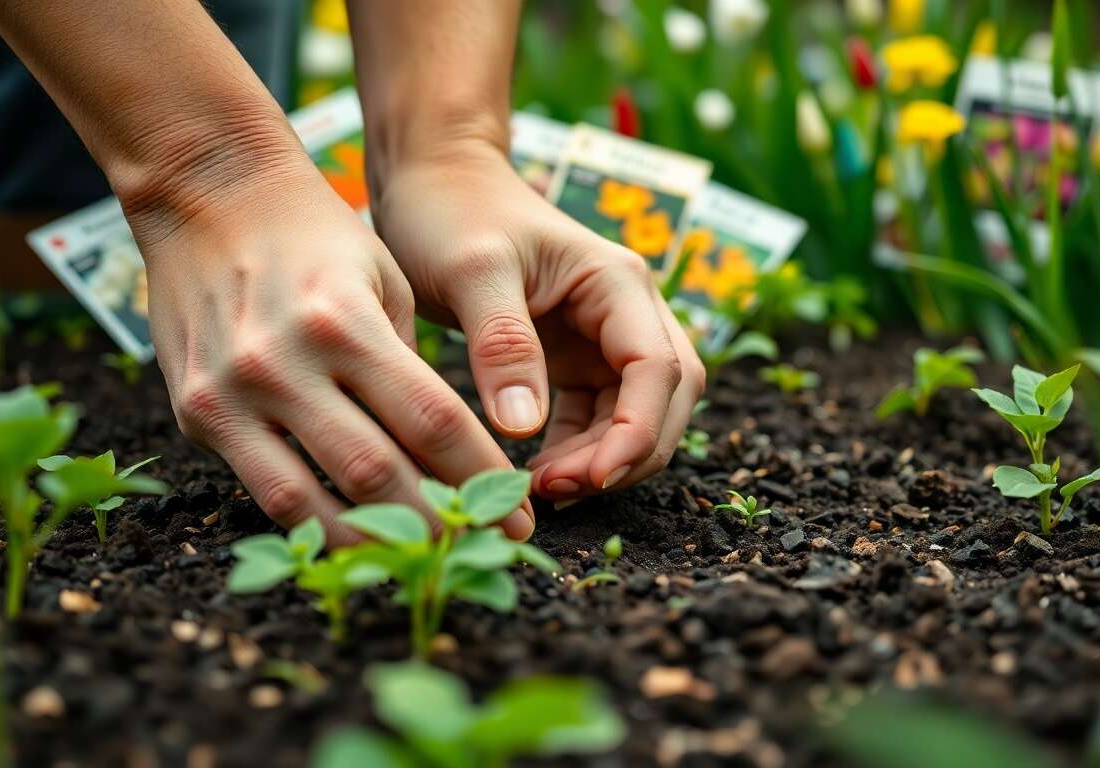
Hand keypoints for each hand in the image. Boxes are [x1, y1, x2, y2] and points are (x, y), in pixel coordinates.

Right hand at [137, 166, 533, 544]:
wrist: (207, 197)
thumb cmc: (317, 237)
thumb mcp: (385, 281)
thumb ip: (412, 367)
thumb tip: (450, 460)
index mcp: (344, 321)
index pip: (431, 421)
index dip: (481, 478)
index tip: (519, 513)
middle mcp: (282, 362)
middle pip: (376, 471)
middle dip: (441, 521)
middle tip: (487, 548)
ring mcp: (230, 393)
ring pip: (310, 500)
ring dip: (376, 542)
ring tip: (426, 560)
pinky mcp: (193, 415)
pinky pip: (263, 491)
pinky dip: (314, 525)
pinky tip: (358, 541)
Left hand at [371, 141, 704, 499]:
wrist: (433, 183)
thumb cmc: (451, 212)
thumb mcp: (472, 271)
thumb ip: (502, 343)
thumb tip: (524, 428)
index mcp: (617, 282)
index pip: (658, 368)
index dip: (637, 431)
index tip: (592, 478)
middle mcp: (627, 311)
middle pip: (666, 399)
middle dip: (628, 454)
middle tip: (558, 491)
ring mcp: (605, 338)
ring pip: (637, 415)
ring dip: (604, 459)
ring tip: (541, 488)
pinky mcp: (576, 360)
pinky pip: (597, 419)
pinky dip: (579, 451)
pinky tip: (538, 473)